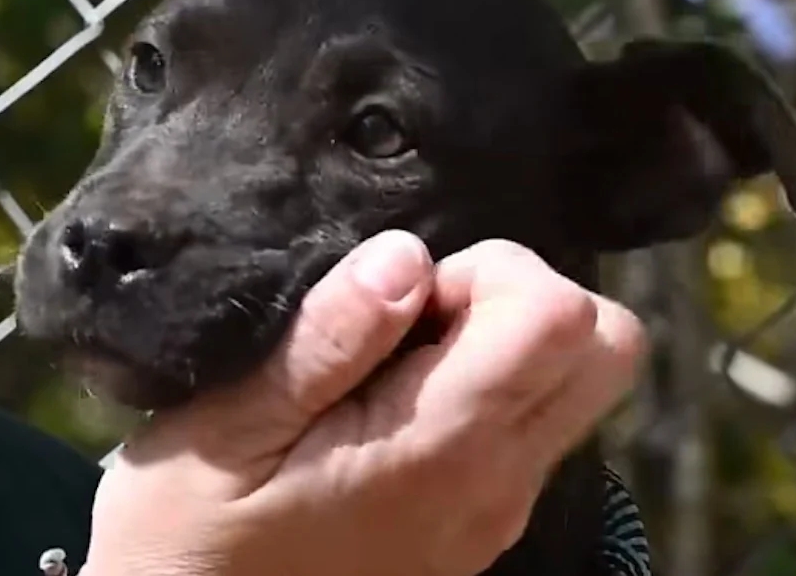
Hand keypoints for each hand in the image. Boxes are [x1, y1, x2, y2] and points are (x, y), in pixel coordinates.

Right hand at [82, 231, 645, 575]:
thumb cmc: (190, 539)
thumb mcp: (225, 431)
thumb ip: (326, 341)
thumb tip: (406, 256)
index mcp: (440, 452)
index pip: (562, 320)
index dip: (492, 272)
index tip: (404, 295)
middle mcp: (496, 484)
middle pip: (605, 349)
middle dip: (523, 297)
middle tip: (418, 315)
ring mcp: (498, 511)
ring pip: (577, 387)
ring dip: (504, 341)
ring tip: (393, 361)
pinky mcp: (482, 524)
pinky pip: (533, 426)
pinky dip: (488, 386)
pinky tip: (394, 404)